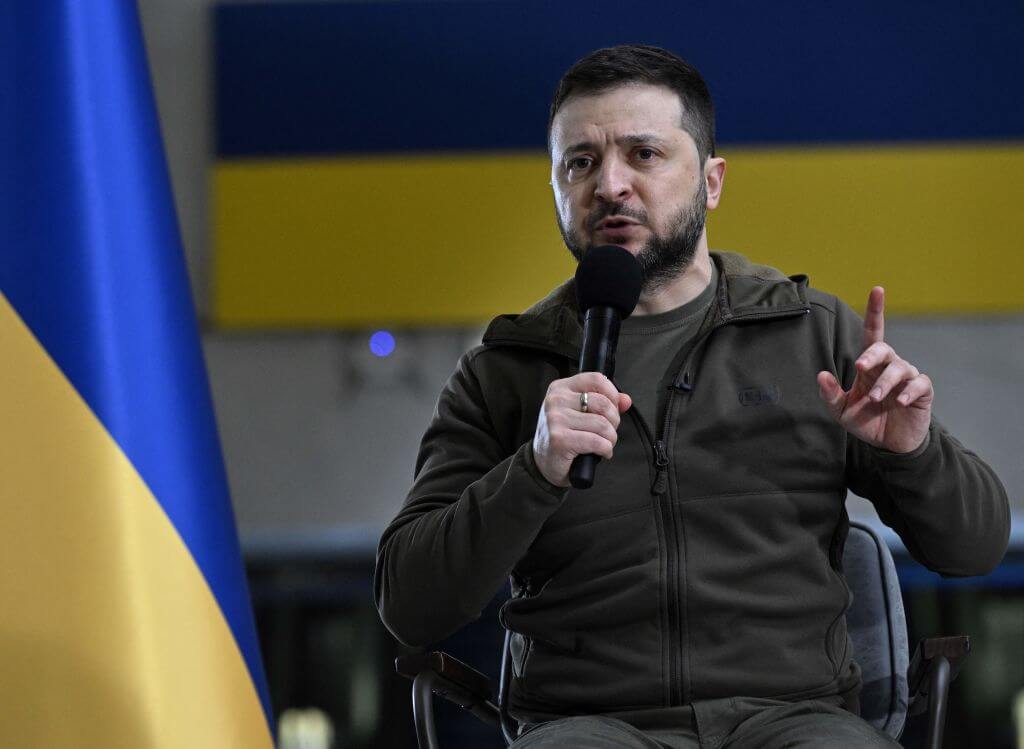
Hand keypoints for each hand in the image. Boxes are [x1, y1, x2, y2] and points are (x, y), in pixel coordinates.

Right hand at [532, 372, 632, 486]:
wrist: (543, 462)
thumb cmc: (563, 436)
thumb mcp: (581, 414)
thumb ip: (605, 403)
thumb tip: (626, 400)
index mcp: (560, 388)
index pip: (596, 379)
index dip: (612, 394)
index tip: (613, 409)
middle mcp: (556, 400)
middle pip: (603, 403)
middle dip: (614, 421)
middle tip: (608, 431)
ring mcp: (556, 419)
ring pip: (602, 424)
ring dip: (610, 438)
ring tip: (605, 444)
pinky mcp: (560, 439)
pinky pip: (597, 442)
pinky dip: (606, 449)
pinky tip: (602, 452)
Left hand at [816, 287, 932, 452]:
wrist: (890, 444)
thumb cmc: (866, 421)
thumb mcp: (842, 411)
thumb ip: (830, 394)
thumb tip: (821, 374)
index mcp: (870, 366)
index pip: (872, 333)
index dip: (875, 312)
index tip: (877, 289)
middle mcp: (889, 367)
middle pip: (883, 348)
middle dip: (872, 355)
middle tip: (861, 367)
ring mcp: (907, 378)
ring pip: (900, 368)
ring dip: (886, 382)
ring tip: (876, 399)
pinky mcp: (922, 392)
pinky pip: (919, 384)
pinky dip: (909, 390)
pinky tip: (900, 401)